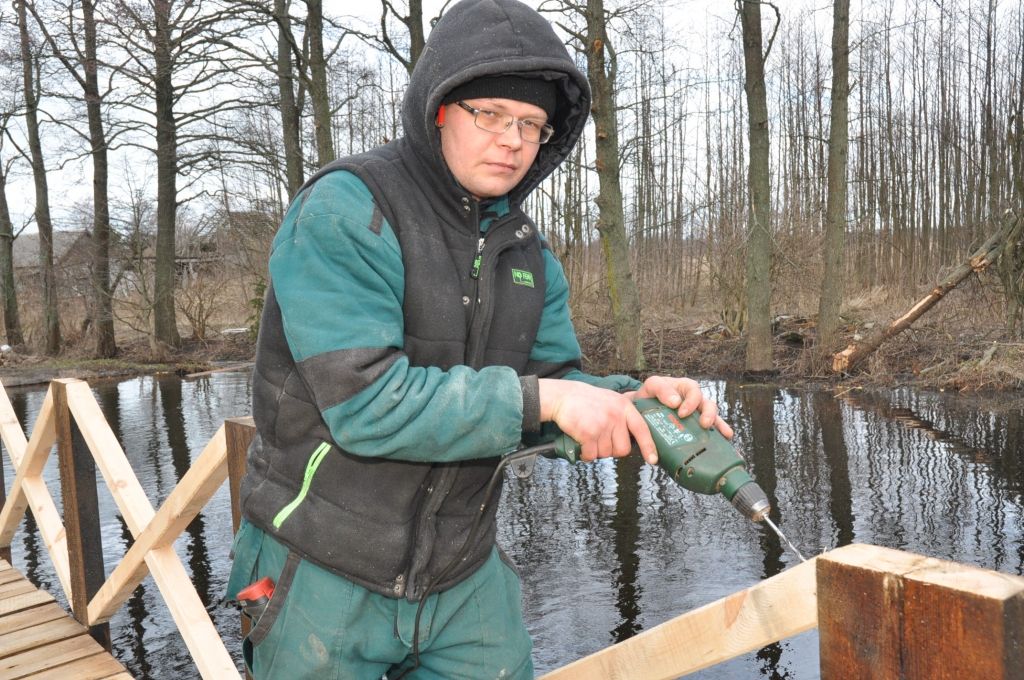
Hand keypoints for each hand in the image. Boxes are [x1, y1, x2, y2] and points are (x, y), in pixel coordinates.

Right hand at [538, 379, 654, 463]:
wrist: (562, 396)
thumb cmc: (585, 400)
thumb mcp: (611, 400)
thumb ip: (623, 416)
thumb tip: (633, 437)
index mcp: (624, 407)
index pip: (642, 429)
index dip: (649, 446)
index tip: (653, 460)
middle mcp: (616, 416)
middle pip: (623, 449)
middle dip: (612, 450)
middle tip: (600, 440)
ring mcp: (603, 425)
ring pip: (606, 454)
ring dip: (596, 451)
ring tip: (588, 437)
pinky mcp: (589, 433)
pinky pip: (591, 455)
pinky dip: (585, 454)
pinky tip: (580, 443)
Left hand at [623, 376, 733, 461]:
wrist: (642, 409)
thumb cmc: (650, 395)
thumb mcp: (652, 387)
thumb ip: (661, 390)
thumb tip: (675, 402)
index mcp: (683, 387)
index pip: (692, 389)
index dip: (690, 401)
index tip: (681, 413)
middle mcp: (693, 399)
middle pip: (706, 403)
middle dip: (708, 414)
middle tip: (703, 424)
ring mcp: (697, 412)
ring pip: (712, 416)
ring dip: (717, 423)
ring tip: (723, 434)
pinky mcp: (697, 425)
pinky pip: (712, 428)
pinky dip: (720, 433)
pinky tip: (726, 439)